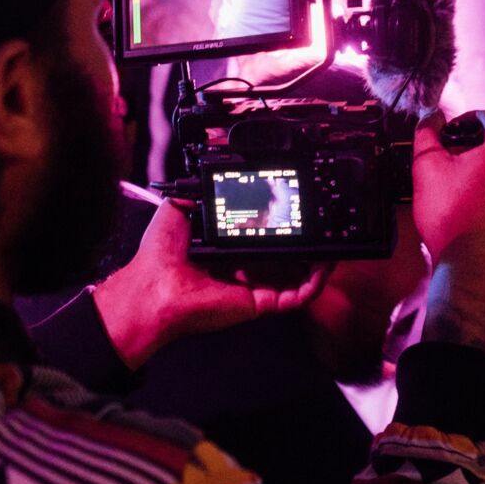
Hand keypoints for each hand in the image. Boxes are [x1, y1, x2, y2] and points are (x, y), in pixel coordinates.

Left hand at [92, 202, 328, 369]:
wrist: (155, 287)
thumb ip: (192, 196)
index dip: (276, 232)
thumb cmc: (159, 256)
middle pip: (280, 264)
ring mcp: (251, 290)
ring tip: (330, 249)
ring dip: (315, 268)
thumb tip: (199, 180)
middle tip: (318, 234)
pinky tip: (323, 268)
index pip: (256, 243)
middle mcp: (240, 273)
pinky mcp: (258, 303)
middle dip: (302, 252)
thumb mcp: (176, 212)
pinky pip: (294, 298)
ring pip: (294, 282)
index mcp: (223, 254)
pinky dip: (313, 285)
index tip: (291, 217)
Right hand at [412, 111, 484, 353]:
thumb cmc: (451, 219)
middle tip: (445, 163)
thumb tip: (430, 118)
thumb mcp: (427, 168)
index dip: (462, 120)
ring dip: (481, 175)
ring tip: (454, 192)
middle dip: (470, 150)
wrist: (473, 273)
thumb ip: (427, 134)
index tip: (446, 132)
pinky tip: (469, 213)